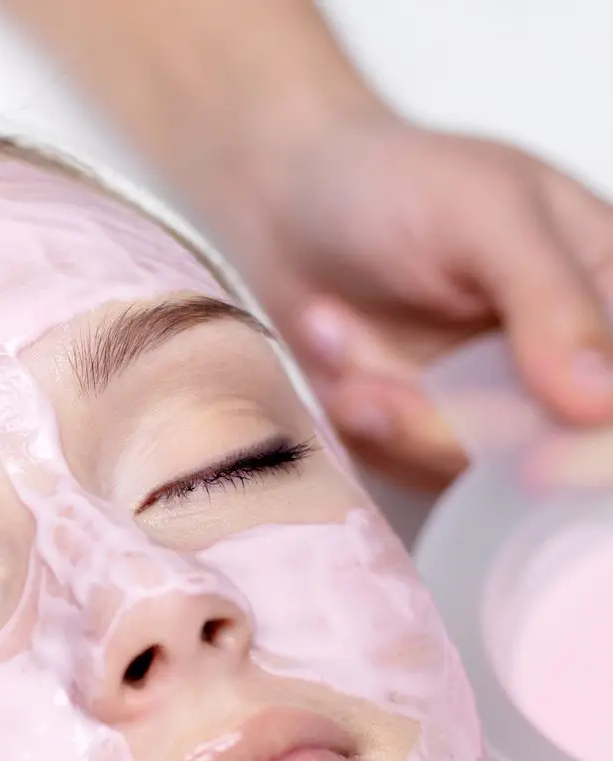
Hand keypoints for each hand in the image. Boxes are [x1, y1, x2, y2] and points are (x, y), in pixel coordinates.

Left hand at [210, 114, 612, 485]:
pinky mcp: (426, 438)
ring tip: (327, 329)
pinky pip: (406, 467)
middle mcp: (566, 364)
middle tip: (360, 388)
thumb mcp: (485, 215)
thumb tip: (600, 402)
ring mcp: (494, 408)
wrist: (288, 203)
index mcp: (611, 294)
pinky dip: (360, 420)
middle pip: (544, 456)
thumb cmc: (395, 183)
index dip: (589, 451)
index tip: (531, 465)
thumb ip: (549, 301)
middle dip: (441, 425)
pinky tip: (329, 347)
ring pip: (464, 469)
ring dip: (385, 413)